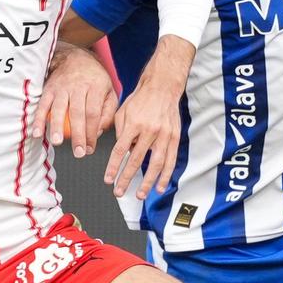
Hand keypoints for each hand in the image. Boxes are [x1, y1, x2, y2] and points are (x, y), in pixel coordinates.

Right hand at [33, 42, 116, 157]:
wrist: (75, 57)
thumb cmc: (94, 79)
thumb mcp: (109, 91)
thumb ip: (108, 112)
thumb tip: (99, 132)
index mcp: (95, 87)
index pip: (94, 113)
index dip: (92, 132)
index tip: (90, 148)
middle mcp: (78, 86)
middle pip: (78, 113)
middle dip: (78, 135)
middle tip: (79, 152)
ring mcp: (62, 87)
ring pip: (59, 108)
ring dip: (57, 126)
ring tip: (57, 142)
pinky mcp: (49, 88)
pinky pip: (43, 105)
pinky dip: (40, 119)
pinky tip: (38, 133)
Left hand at [105, 78, 181, 199]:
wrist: (163, 87)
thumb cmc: (141, 99)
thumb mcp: (122, 112)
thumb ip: (120, 133)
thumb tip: (122, 153)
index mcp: (134, 123)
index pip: (120, 150)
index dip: (113, 167)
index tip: (108, 180)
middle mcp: (150, 130)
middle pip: (136, 160)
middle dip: (127, 178)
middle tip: (119, 192)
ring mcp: (164, 135)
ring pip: (156, 164)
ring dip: (147, 182)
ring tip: (140, 195)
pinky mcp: (175, 137)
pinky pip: (171, 160)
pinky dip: (166, 175)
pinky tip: (160, 187)